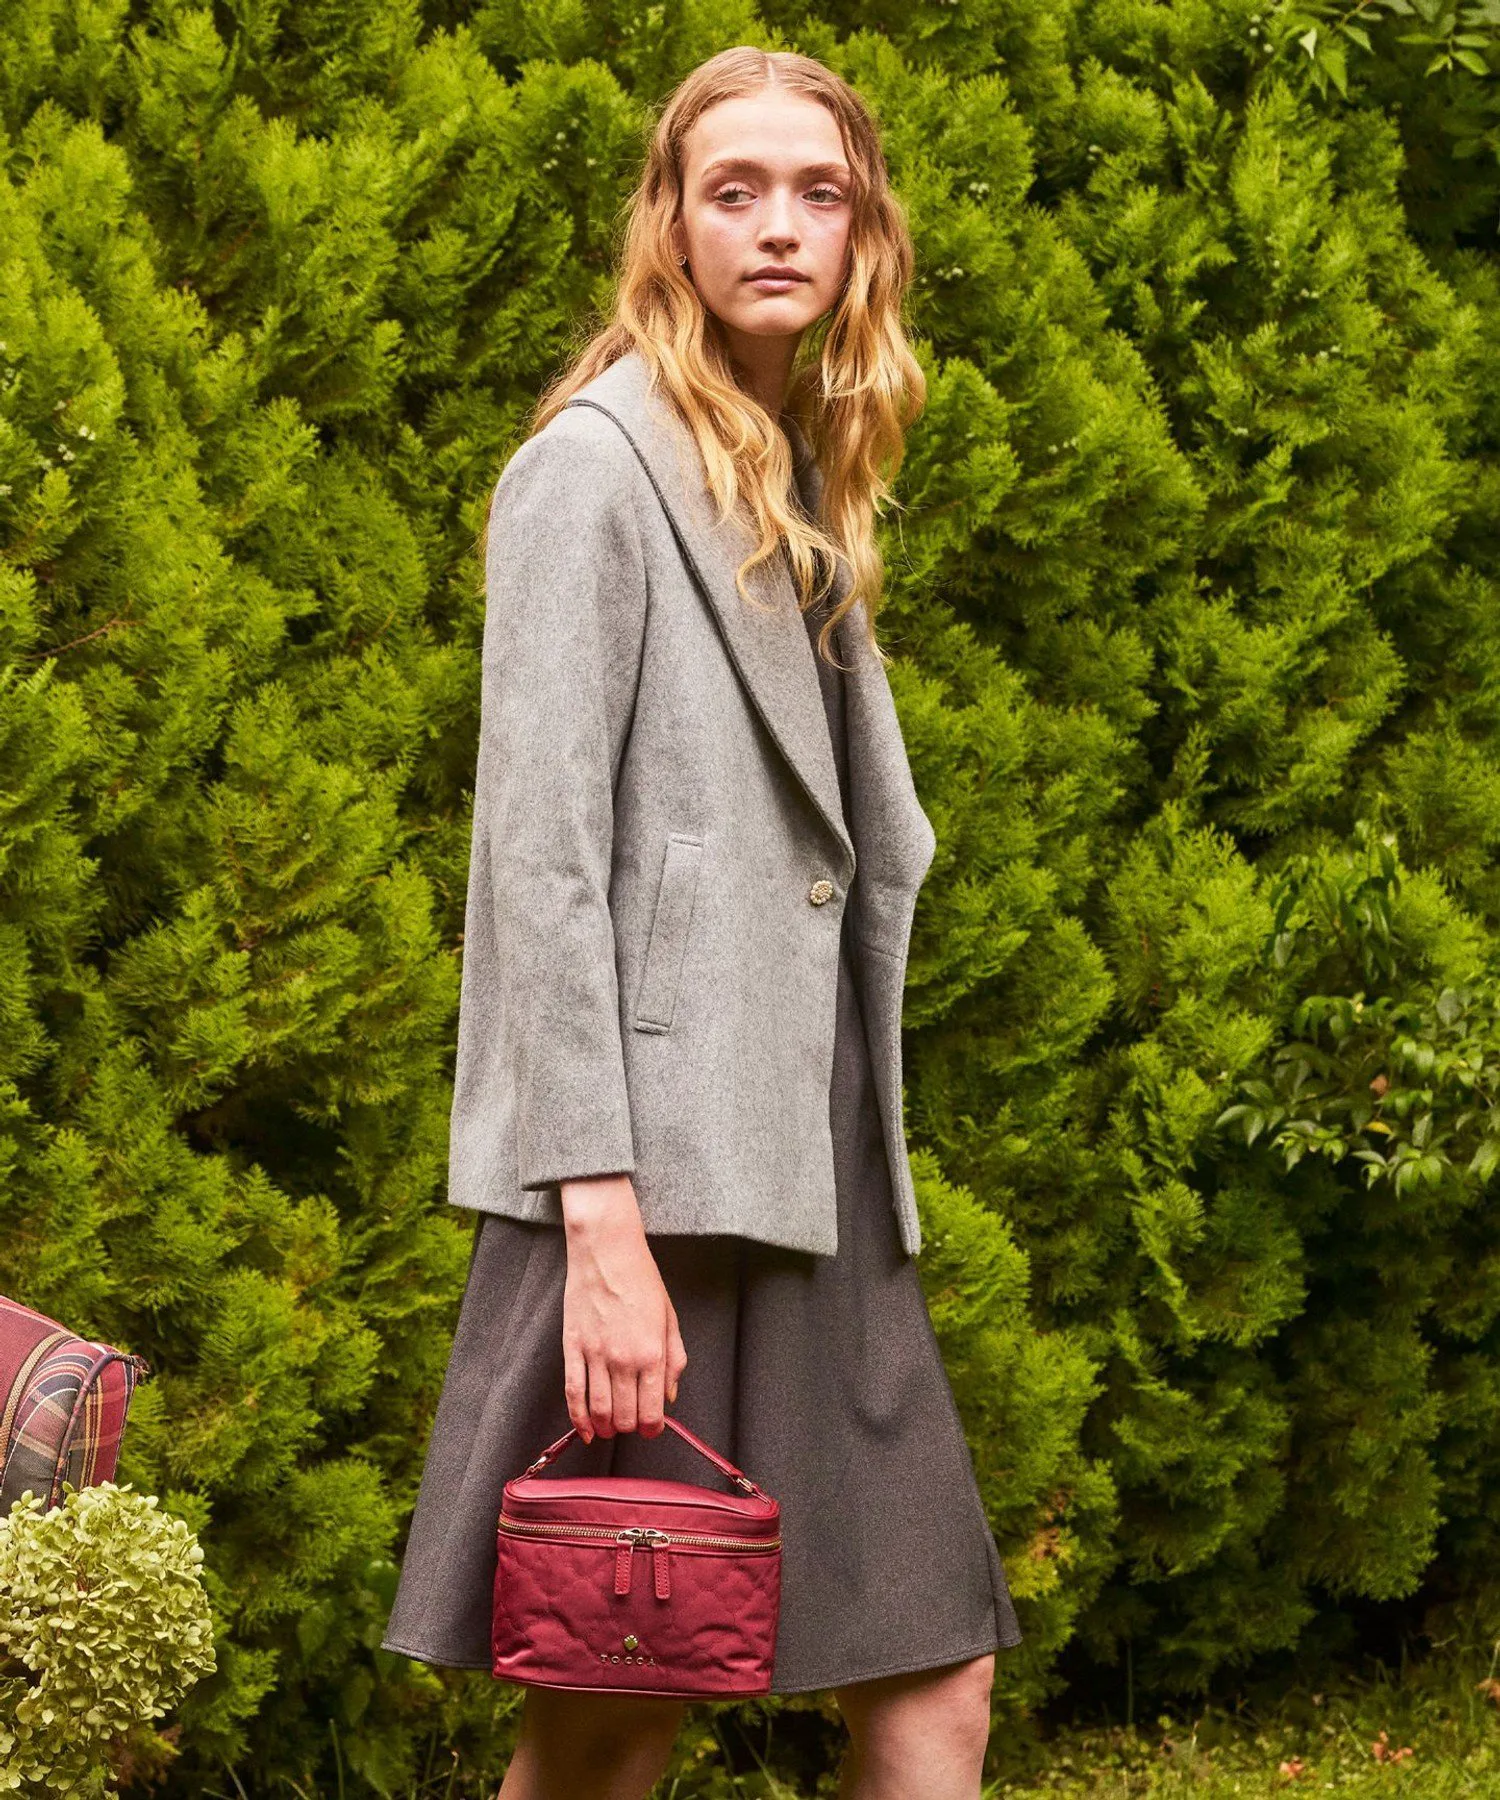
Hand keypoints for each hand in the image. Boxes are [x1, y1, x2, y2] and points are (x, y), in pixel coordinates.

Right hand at [559, 1173, 687, 1442]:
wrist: (606, 1251)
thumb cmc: (641, 1280)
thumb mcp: (670, 1318)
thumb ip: (674, 1360)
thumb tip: (669, 1396)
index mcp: (652, 1353)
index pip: (652, 1412)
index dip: (652, 1428)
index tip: (652, 1428)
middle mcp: (623, 1360)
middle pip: (625, 1417)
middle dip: (630, 1427)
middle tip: (632, 1421)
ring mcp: (595, 1355)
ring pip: (598, 1411)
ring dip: (605, 1427)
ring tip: (610, 1427)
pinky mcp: (572, 1348)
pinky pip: (572, 1393)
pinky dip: (577, 1418)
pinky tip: (585, 1429)